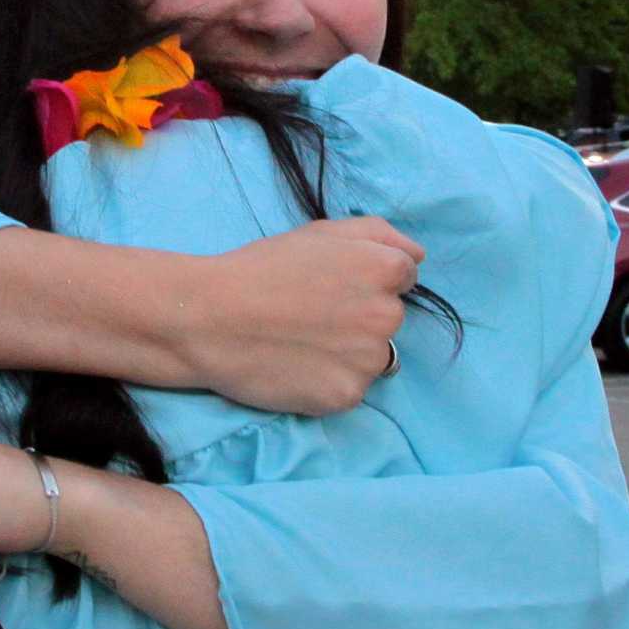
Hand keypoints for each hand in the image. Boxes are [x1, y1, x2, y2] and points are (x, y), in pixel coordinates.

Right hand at [190, 217, 422, 415]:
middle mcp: (388, 316)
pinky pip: (349, 390)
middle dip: (358, 317)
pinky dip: (327, 383)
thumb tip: (419, 257)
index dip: (364, 280)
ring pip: (372, 359)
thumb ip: (380, 235)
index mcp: (386, 270)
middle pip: (388, 320)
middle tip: (310, 315)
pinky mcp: (346, 396)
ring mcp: (369, 361)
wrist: (210, 318)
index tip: (331, 286)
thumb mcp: (321, 232)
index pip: (403, 278)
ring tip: (300, 343)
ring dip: (347, 354)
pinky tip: (296, 367)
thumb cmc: (262, 268)